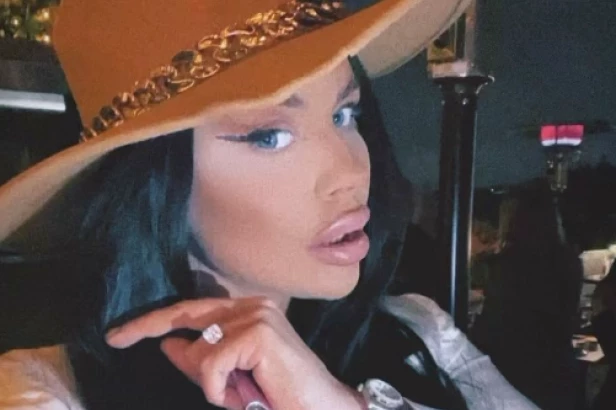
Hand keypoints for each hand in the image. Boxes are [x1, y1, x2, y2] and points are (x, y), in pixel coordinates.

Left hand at [106, 297, 364, 409]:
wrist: (321, 409)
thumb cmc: (279, 395)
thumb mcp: (231, 377)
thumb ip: (200, 358)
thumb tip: (167, 344)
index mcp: (248, 309)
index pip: (192, 310)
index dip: (153, 321)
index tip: (120, 334)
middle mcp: (252, 305)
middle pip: (187, 317)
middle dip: (146, 327)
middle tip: (117, 338)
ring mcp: (256, 315)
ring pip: (201, 350)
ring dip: (213, 383)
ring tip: (243, 394)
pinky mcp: (257, 333)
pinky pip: (213, 365)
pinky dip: (219, 390)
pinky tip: (242, 396)